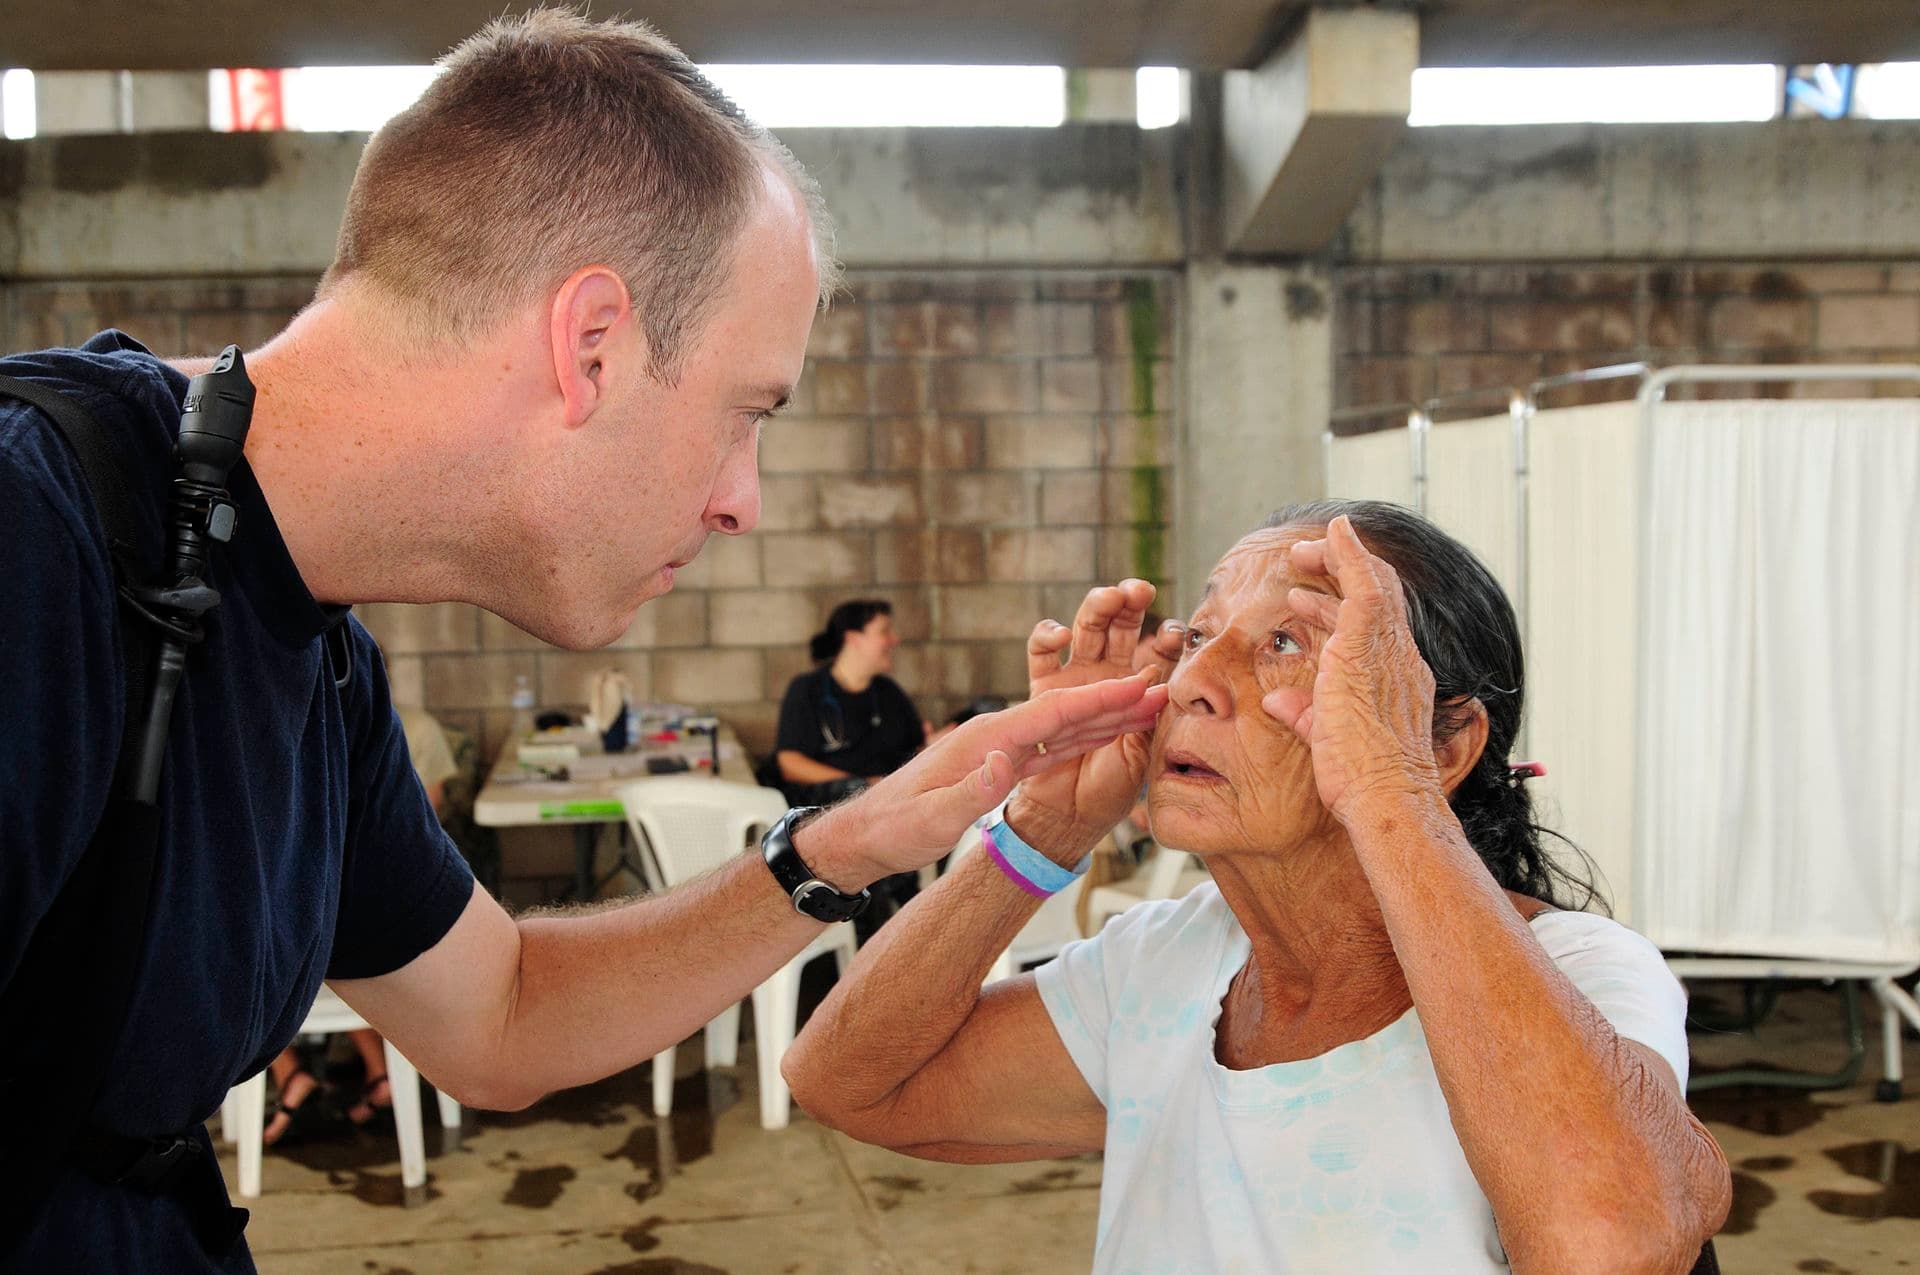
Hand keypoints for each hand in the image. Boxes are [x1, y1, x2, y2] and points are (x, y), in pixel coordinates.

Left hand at [796, 673, 1167, 889]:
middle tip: (1163, 688)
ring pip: (1063, 728)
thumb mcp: (929, 820)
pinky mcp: (999, 764)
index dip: (1100, 699)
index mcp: (985, 739)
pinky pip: (1050, 747)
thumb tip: (1003, 763)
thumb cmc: (894, 829)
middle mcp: (995, 735)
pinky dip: (1082, 739)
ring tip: (1148, 707)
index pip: (1052, 713)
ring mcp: (998, 747)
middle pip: (1066, 712)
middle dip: (1115, 699)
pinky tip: (1106, 736)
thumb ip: (970, 794)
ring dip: (1106, 717)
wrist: (867, 833)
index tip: (1141, 684)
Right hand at [1007, 580, 1178, 860]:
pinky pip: (1041, 652)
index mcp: (1139, 687)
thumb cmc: (1109, 787)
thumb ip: (1149, 719)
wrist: (1068, 813)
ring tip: (1109, 598)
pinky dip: (1047, 635)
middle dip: (1131, 602)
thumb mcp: (1140, 753)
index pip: (1157, 650)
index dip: (1166, 637)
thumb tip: (1163, 685)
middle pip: (1121, 626)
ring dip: (1097, 607)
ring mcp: (1075, 675)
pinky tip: (1059, 635)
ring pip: (1086, 627)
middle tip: (1140, 590)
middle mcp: (1108, 674)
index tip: (1176, 633)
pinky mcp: (1042, 685)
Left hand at [1259, 515, 1442, 821]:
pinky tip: (1334, 531)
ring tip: (1300, 552)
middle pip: (1377, 597)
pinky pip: (1363, 582)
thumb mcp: (1325, 737)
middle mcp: (1400, 658)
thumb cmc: (1359, 781)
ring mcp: (1388, 648)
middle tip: (1304, 561)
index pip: (1373, 629)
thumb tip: (1276, 701)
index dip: (1342, 606)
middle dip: (1341, 572)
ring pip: (1370, 583)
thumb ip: (1302, 713)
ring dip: (1335, 559)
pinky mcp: (1367, 642)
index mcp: (1395, 680)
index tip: (1310, 598)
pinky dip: (1349, 553)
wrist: (1384, 794)